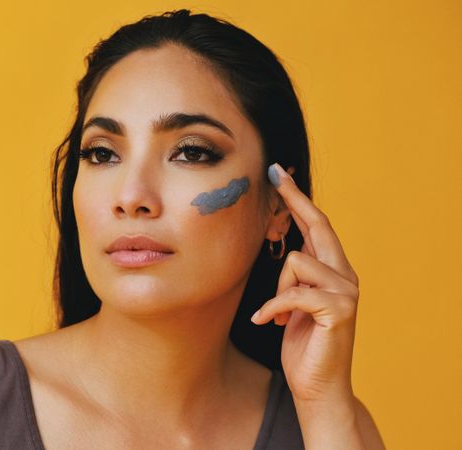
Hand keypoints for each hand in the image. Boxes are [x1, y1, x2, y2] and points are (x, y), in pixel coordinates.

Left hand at [251, 163, 359, 403]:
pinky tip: (267, 323)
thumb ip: (297, 277)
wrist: (318, 386)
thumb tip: (286, 250)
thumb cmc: (303, 344)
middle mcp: (346, 275)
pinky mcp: (338, 310)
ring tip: (276, 315)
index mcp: (335, 271)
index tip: (279, 175)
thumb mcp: (295, 303)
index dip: (299, 200)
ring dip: (278, 290)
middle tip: (273, 176)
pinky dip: (273, 307)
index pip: (318, 227)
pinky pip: (293, 292)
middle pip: (319, 226)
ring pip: (297, 262)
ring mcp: (346, 291)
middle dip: (295, 200)